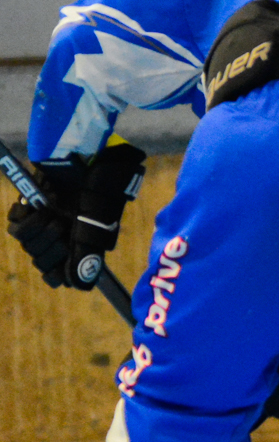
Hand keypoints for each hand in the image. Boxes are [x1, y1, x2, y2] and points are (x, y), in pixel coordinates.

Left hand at [5, 140, 145, 289]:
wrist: (85, 155)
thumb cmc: (100, 188)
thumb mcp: (96, 223)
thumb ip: (87, 252)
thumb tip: (79, 286)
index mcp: (80, 244)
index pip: (58, 275)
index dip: (56, 271)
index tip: (62, 257)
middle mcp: (62, 236)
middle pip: (42, 261)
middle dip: (50, 246)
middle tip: (62, 226)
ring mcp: (45, 221)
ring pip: (28, 244)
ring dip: (38, 230)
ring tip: (52, 213)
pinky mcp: (29, 205)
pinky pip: (15, 224)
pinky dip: (23, 217)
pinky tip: (35, 207)